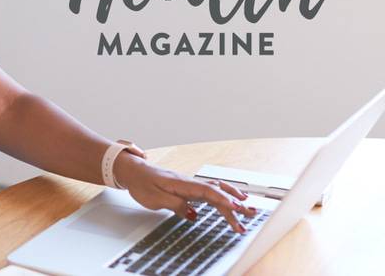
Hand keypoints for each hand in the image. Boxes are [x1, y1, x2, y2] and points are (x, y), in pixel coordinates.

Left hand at [112, 152, 257, 233]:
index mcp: (182, 184)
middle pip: (216, 191)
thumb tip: (192, 214)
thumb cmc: (141, 183)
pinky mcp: (188, 187)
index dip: (223, 200)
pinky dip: (222, 196)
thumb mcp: (154, 198)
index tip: (236, 208)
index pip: (208, 191)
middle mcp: (189, 182)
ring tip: (247, 207)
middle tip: (251, 214)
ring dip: (232, 199)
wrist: (133, 171)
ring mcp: (190, 184)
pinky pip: (209, 191)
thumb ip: (174, 205)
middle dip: (235, 202)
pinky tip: (229, 203)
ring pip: (215, 190)